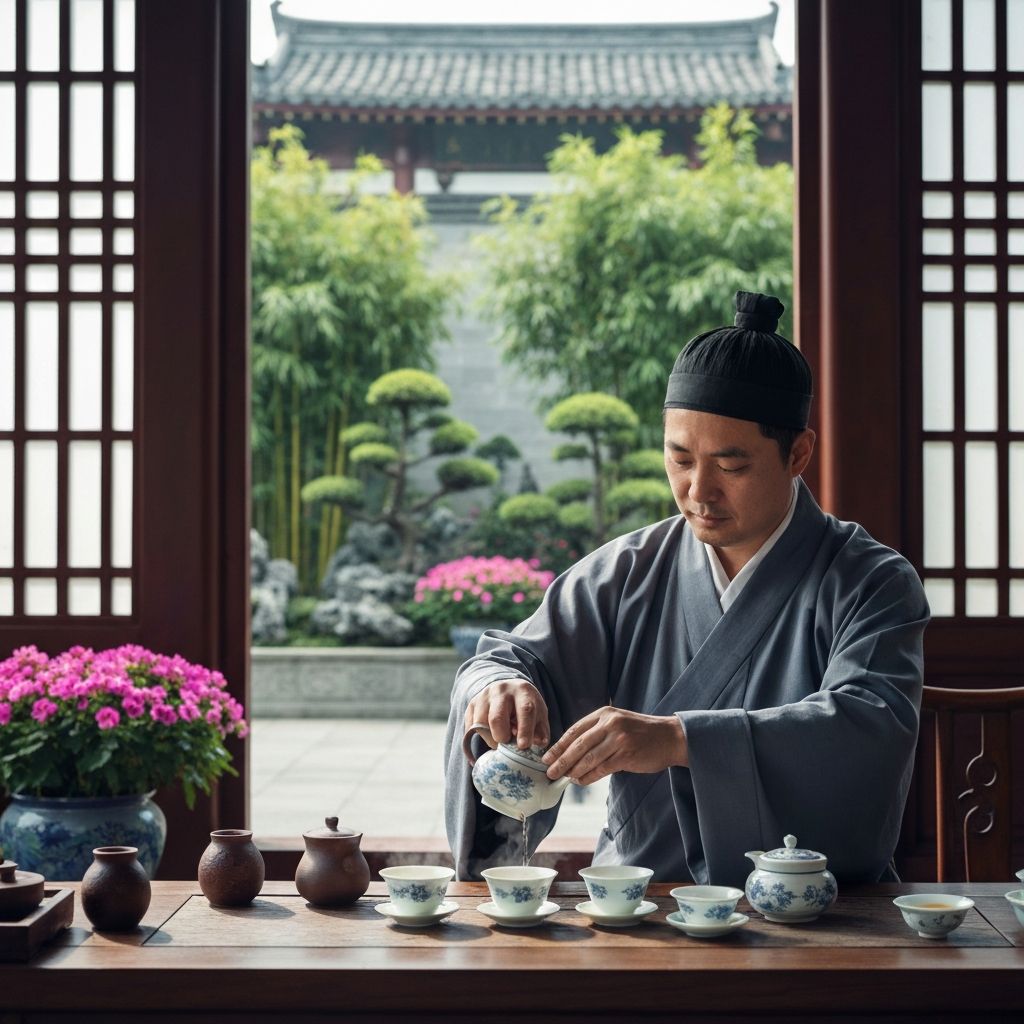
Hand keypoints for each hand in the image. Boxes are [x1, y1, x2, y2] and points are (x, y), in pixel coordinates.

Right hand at [464, 679, 549, 750]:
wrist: (507, 690)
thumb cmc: (525, 707)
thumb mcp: (538, 714)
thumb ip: (541, 730)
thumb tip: (539, 743)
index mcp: (523, 690)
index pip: (525, 710)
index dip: (525, 730)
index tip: (523, 745)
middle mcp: (501, 690)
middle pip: (496, 717)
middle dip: (502, 736)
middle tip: (507, 742)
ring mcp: (484, 696)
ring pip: (480, 724)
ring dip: (489, 738)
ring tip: (500, 737)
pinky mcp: (472, 703)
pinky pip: (471, 726)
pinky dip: (479, 736)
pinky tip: (490, 734)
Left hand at [541, 706, 687, 784]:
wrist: (670, 737)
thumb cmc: (640, 732)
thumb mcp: (617, 722)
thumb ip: (596, 732)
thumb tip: (570, 752)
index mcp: (604, 713)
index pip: (575, 730)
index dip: (559, 745)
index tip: (546, 757)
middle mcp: (610, 724)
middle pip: (578, 745)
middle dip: (561, 760)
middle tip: (550, 772)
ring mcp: (618, 739)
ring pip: (588, 758)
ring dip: (573, 771)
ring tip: (564, 778)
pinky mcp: (626, 755)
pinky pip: (601, 769)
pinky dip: (589, 777)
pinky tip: (581, 781)